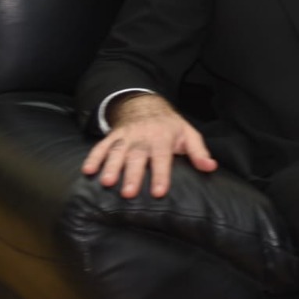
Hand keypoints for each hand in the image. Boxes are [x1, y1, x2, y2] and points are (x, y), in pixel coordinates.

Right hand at [81, 93, 216, 197]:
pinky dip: (93, 157)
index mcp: (163, 139)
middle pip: (137, 157)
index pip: (163, 158)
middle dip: (132, 175)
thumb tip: (211, 167)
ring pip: (117, 152)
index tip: (158, 193)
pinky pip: (100, 146)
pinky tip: (87, 171)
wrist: (146, 104)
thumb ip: (198, 152)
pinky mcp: (112, 136)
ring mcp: (126, 137)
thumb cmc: (170, 126)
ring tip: (106, 182)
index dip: (161, 175)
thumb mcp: (188, 134)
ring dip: (111, 166)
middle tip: (128, 194)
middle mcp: (143, 138)